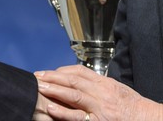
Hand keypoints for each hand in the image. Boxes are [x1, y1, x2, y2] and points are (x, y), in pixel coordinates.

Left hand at [35, 65, 162, 120]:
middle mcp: (101, 93)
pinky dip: (63, 112)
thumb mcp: (115, 88)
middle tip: (37, 77)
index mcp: (104, 83)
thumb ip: (97, 83)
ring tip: (39, 87)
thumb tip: (78, 78)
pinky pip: (78, 117)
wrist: (148, 120)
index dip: (61, 71)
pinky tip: (51, 109)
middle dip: (52, 77)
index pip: (79, 71)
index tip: (48, 72)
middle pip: (72, 80)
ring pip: (73, 95)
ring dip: (54, 90)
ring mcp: (99, 108)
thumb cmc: (132, 106)